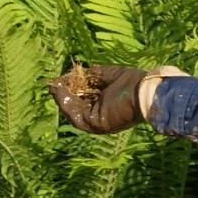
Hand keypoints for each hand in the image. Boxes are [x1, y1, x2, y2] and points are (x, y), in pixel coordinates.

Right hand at [48, 63, 185, 132]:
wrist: (145, 91)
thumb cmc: (133, 82)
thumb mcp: (109, 74)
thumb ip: (94, 75)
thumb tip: (79, 73)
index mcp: (106, 105)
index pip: (84, 99)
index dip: (71, 89)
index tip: (61, 79)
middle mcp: (101, 116)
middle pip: (76, 106)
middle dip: (63, 94)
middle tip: (53, 83)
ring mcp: (97, 122)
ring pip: (72, 112)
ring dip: (61, 98)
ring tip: (53, 85)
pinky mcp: (95, 124)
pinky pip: (74, 115)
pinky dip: (64, 103)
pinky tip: (58, 90)